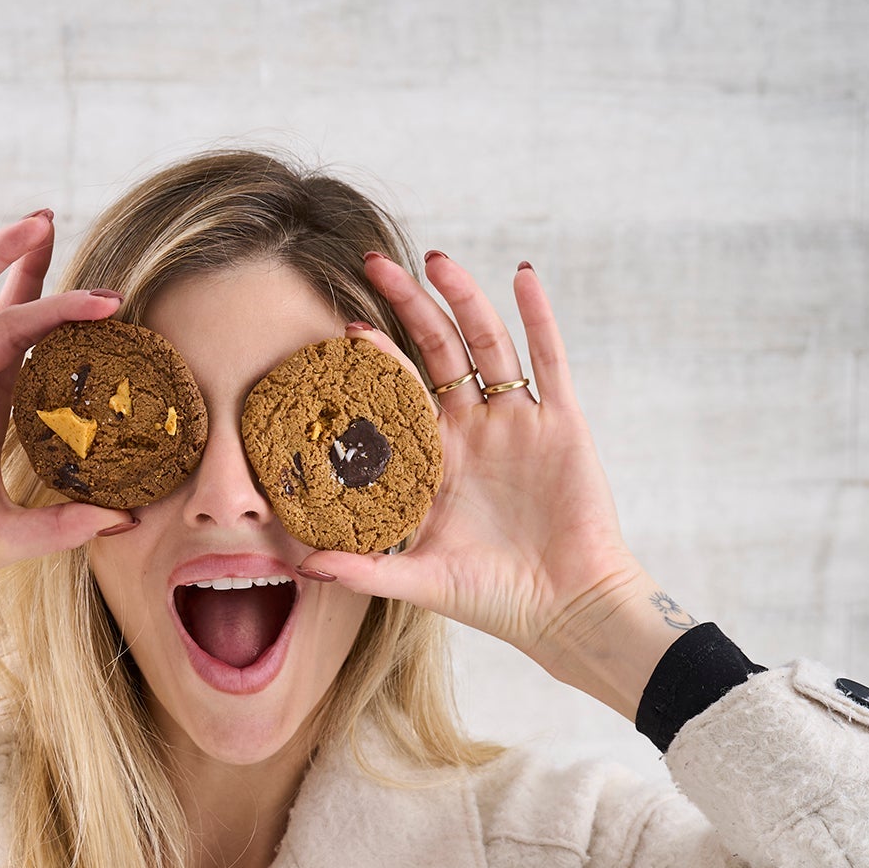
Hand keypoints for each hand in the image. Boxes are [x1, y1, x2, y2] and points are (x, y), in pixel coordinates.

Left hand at [295, 251, 691, 719]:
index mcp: (436, 460)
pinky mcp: (561, 424)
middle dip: (409, 305)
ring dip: (464, 299)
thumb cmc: (493, 599)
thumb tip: (303, 566)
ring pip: (488, 343)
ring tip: (436, 258)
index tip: (346, 329)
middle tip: (374, 262)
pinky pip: (549, 360)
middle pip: (438, 351)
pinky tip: (521, 276)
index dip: (375, 361)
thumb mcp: (419, 582)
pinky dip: (538, 317)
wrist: (565, 609)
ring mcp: (517, 423)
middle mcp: (473, 431)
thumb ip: (364, 568)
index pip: (399, 394)